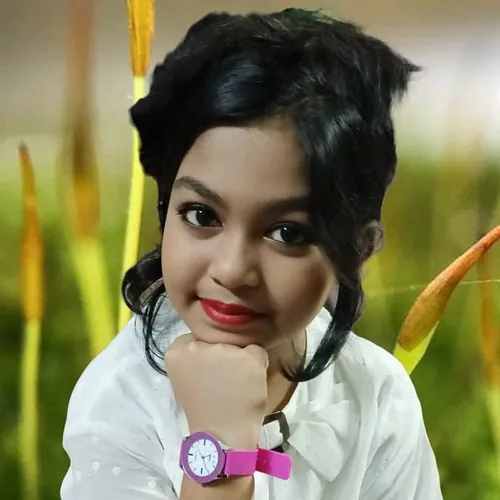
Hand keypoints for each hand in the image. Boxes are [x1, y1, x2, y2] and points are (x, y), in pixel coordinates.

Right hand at [165, 334, 268, 448]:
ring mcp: (224, 351)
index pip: (195, 338)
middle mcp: (198, 346)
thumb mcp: (187, 374)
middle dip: (222, 354)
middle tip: (220, 380)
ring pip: (238, 344)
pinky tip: (249, 384)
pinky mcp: (249, 359)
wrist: (221, 435)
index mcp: (177, 351)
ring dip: (240, 359)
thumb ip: (195, 356)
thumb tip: (218, 340)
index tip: (204, 372)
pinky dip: (258, 366)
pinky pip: (258, 352)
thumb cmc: (204, 406)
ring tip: (235, 384)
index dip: (204, 353)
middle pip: (218, 339)